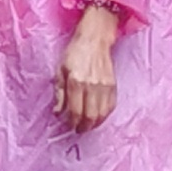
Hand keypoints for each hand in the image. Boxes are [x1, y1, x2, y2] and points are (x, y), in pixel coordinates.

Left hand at [57, 5, 120, 132]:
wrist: (94, 40)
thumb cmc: (73, 53)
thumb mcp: (59, 70)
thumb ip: (59, 93)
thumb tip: (58, 113)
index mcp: (76, 82)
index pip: (75, 111)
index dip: (72, 122)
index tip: (69, 126)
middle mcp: (91, 86)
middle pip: (90, 116)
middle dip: (84, 127)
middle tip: (78, 130)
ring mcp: (104, 86)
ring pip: (102, 114)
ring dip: (95, 124)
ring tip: (87, 126)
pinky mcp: (113, 85)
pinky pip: (111, 106)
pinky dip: (105, 115)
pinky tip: (98, 117)